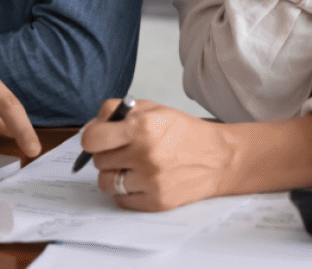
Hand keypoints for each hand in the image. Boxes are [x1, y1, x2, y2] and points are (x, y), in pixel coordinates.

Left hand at [80, 99, 234, 211]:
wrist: (219, 157)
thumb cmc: (184, 132)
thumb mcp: (153, 108)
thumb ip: (118, 112)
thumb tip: (91, 128)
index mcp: (142, 127)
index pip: (92, 139)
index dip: (92, 138)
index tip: (98, 139)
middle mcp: (145, 154)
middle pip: (99, 161)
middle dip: (108, 154)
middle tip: (125, 151)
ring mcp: (151, 181)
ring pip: (106, 183)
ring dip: (114, 175)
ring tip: (132, 167)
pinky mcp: (156, 201)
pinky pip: (121, 200)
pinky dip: (127, 192)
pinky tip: (142, 180)